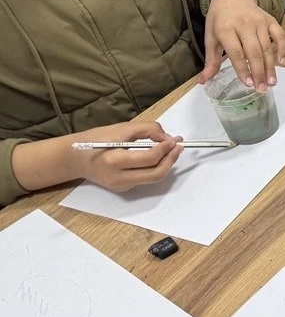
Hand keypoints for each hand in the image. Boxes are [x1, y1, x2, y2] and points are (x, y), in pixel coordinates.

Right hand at [69, 121, 183, 191]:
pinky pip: (145, 179)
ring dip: (166, 164)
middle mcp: (117, 178)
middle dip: (171, 160)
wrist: (73, 157)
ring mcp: (120, 186)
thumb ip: (147, 130)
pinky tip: (157, 156)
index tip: (173, 139)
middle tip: (178, 146)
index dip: (165, 149)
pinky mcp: (122, 188)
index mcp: (113, 161)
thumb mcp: (122, 128)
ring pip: (153, 178)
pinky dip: (155, 167)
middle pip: (155, 174)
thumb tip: (168, 138)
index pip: (149, 159)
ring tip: (171, 149)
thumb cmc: (95, 139)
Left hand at [200, 0, 284, 92]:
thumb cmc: (219, 19)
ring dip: (271, 66)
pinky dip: (283, 48)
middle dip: (259, 72)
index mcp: (225, 28)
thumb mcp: (211, 37)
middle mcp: (244, 24)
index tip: (248, 84)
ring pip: (267, 47)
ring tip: (272, 82)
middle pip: (254, 51)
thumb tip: (203, 81)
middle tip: (262, 89)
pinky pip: (280, 35)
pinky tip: (283, 62)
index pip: (236, 52)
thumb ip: (211, 60)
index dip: (243, 69)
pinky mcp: (270, 19)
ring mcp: (259, 21)